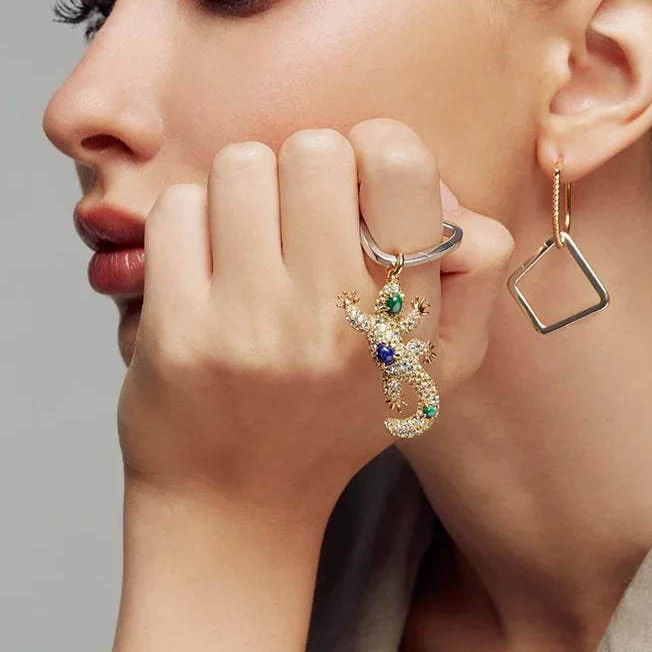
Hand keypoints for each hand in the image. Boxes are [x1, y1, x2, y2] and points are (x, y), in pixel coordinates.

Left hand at [116, 117, 514, 523]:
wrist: (236, 503)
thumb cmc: (340, 412)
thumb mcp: (444, 359)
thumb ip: (477, 270)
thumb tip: (445, 197)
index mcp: (406, 313)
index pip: (399, 163)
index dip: (376, 148)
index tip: (357, 187)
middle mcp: (332, 315)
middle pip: (313, 148)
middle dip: (305, 167)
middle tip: (298, 215)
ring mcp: (248, 323)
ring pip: (240, 165)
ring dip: (244, 189)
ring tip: (250, 238)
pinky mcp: (174, 329)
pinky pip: (176, 208)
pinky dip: (189, 221)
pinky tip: (203, 266)